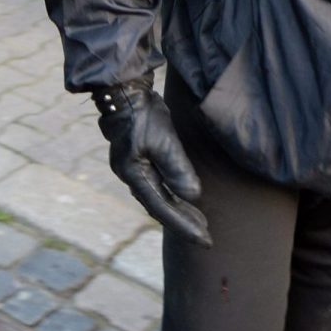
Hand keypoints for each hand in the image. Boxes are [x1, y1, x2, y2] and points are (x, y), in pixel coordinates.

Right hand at [91, 77, 211, 246]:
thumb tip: (193, 196)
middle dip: (183, 223)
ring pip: (159, 198)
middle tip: (206, 238)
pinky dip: (172, 196)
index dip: (184, 225)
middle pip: (160, 207)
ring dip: (179, 211)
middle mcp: (131, 176)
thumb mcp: (163, 139)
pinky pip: (157, 186)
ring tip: (199, 222)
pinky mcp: (138, 159)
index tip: (205, 239)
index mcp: (134, 175)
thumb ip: (177, 168)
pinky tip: (183, 199)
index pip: (163, 208)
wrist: (124, 92)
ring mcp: (133, 169)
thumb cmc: (143, 115)